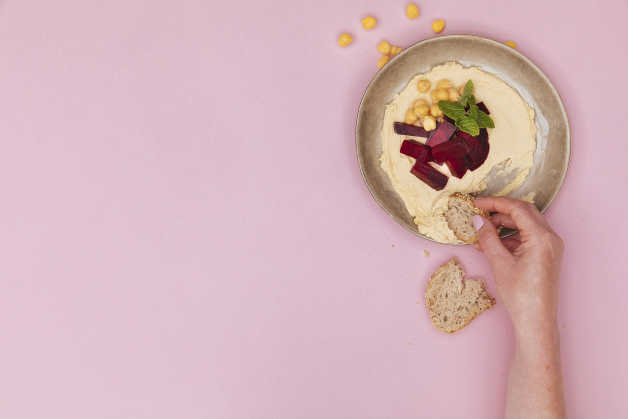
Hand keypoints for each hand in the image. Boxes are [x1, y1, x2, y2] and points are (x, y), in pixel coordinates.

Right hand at [473, 197, 563, 334]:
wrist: (535, 320)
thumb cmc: (521, 295)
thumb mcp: (499, 263)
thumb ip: (488, 238)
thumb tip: (477, 220)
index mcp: (542, 237)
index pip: (517, 209)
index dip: (495, 203)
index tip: (477, 204)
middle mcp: (550, 238)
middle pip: (523, 213)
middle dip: (500, 211)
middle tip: (479, 213)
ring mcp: (550, 246)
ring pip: (524, 224)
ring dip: (503, 226)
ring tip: (482, 233)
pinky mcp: (545, 255)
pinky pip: (527, 237)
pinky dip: (509, 237)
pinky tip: (491, 245)